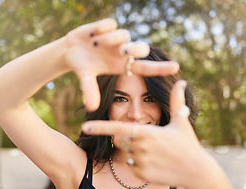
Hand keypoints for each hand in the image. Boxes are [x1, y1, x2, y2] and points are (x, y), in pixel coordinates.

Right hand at [62, 18, 179, 110]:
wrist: (69, 51)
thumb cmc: (81, 66)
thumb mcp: (85, 77)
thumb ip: (89, 90)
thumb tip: (91, 107)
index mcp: (122, 66)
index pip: (145, 67)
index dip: (160, 68)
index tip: (176, 67)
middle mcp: (123, 52)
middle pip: (140, 48)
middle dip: (133, 49)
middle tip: (121, 51)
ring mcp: (117, 38)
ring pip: (124, 35)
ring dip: (109, 40)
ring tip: (94, 44)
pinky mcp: (109, 25)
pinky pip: (111, 24)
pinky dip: (101, 29)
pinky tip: (92, 35)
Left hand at [82, 80, 215, 188]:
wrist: (196, 172)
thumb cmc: (189, 144)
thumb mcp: (181, 122)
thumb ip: (177, 101)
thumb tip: (181, 81)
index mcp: (146, 132)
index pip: (117, 128)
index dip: (100, 127)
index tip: (85, 127)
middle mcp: (140, 147)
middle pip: (120, 141)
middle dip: (126, 140)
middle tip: (144, 141)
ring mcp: (140, 162)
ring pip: (126, 155)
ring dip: (134, 153)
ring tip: (155, 154)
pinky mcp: (141, 175)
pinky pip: (132, 167)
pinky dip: (140, 165)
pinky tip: (156, 165)